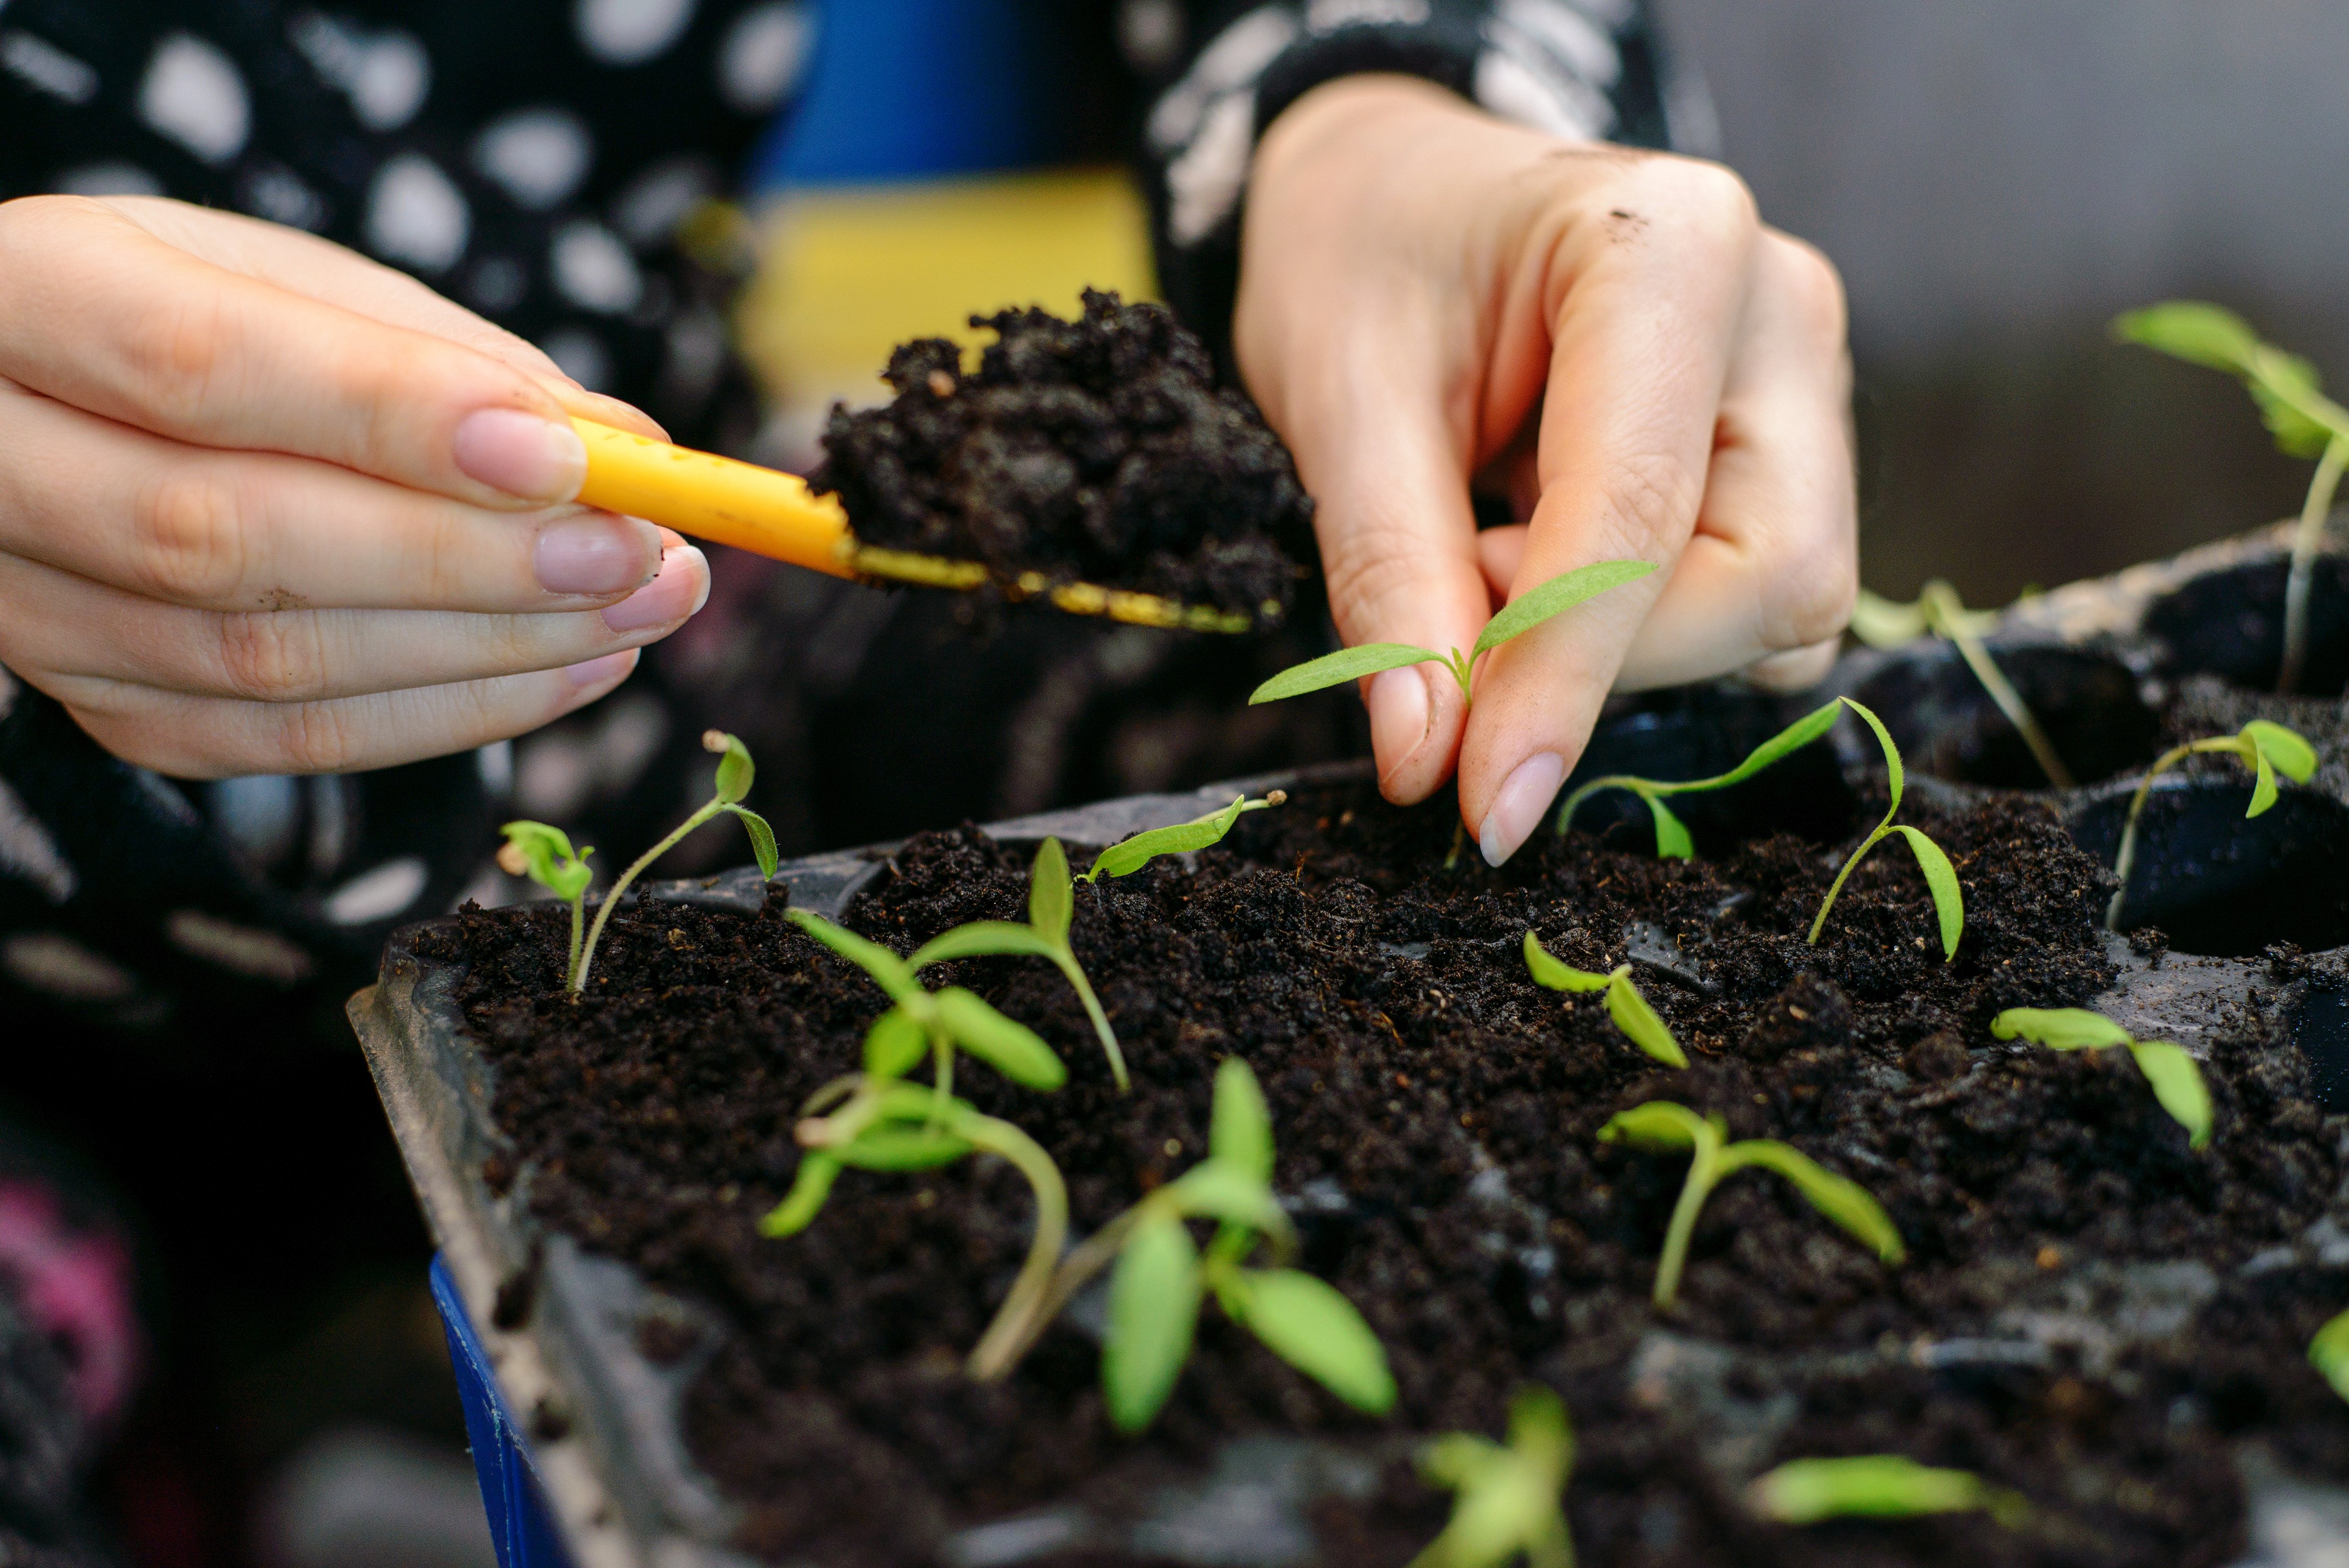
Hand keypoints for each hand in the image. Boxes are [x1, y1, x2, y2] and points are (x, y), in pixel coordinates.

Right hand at [0, 195, 709, 777]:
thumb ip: (435, 353)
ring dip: (489, 649)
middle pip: (230, 538)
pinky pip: (274, 740)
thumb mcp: (284, 284)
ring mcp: (23, 602)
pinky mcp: (90, 702)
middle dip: (470, 559)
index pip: (198, 367)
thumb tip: (616, 440)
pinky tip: (570, 671)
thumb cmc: (183, 320)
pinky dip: (446, 715)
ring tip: (641, 610)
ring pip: (262, 661)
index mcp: (22, 293)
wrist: (35, 408)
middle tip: (644, 554)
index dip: (394, 418)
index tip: (573, 454)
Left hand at [1237, 77, 1855, 863]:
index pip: (1643, 515)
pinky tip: (1540, 561)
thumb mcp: (1337, 400)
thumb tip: (1429, 762)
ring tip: (1485, 553)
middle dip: (1607, 655)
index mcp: (1672, 250)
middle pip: (1767, 577)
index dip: (1561, 679)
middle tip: (1451, 598)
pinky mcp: (1786, 453)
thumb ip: (1389, 578)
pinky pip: (1752, 602)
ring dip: (1622, 645)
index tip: (1482, 807)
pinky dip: (1639, 629)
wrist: (1395, 187)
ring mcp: (1801, 388)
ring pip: (1779, 608)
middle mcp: (1780, 315)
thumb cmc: (1361, 260)